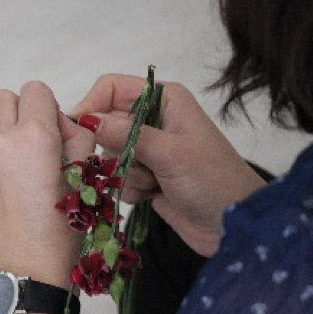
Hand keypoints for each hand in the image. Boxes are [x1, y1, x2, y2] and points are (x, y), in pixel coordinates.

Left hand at [0, 81, 94, 313]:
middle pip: (1, 99)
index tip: (55, 134)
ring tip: (25, 188)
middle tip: (35, 145)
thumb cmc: (64, 233)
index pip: (35, 90)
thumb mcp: (86, 179)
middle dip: (20, 112)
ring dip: (8, 150)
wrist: (28, 279)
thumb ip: (77, 137)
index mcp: (33, 138)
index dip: (49, 108)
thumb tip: (60, 123)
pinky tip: (9, 205)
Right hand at [70, 74, 265, 256]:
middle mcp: (152, 119)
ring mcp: (148, 149)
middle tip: (137, 164)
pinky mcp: (145, 176)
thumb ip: (126, 134)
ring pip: (109, 154)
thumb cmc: (212, 179)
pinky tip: (154, 194)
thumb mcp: (169, 152)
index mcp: (163, 99)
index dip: (91, 105)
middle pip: (106, 124)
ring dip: (126, 173)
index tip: (79, 131)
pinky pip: (117, 177)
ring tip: (154, 181)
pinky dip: (131, 188)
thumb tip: (86, 119)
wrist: (233, 225)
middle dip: (114, 148)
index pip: (110, 88)